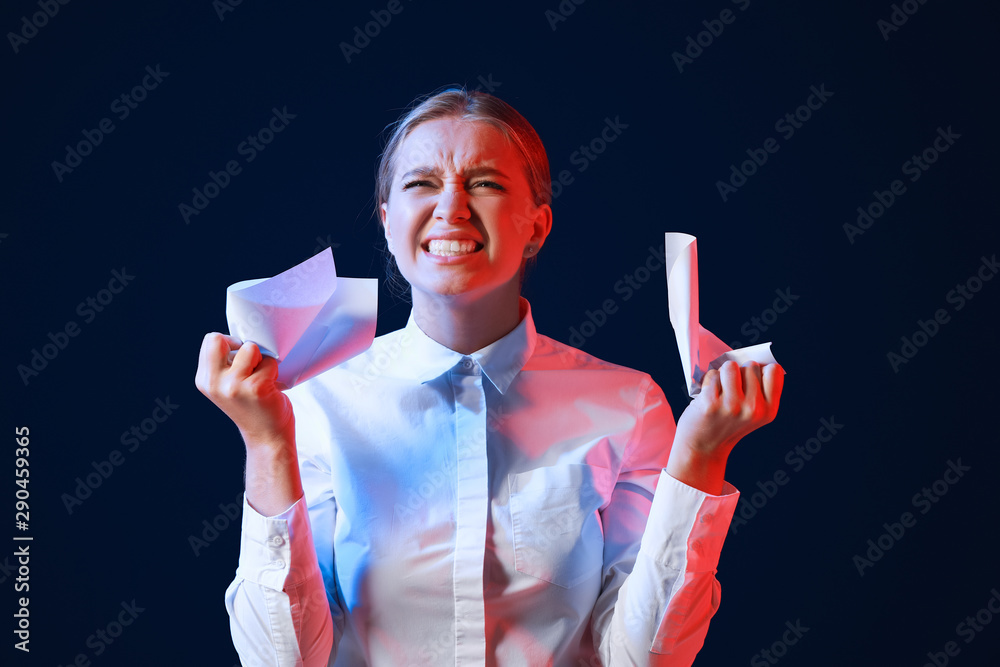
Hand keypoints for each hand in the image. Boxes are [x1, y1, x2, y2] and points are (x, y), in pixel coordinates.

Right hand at [194, 333, 294, 449]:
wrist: (267, 438)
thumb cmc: (253, 406)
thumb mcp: (227, 386)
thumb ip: (225, 364)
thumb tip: (239, 336)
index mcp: (204, 380)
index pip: (210, 340)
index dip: (231, 344)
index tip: (240, 361)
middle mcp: (214, 383)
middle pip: (219, 339)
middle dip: (240, 345)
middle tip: (250, 365)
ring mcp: (233, 386)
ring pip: (250, 348)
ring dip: (262, 360)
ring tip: (261, 378)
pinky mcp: (255, 388)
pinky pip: (269, 362)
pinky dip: (274, 371)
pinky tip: (270, 388)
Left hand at [668, 360, 783, 493]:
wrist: (702, 448)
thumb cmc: (726, 423)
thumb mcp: (752, 412)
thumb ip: (758, 389)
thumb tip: (753, 355)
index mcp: (769, 410)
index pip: (774, 370)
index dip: (760, 370)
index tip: (749, 381)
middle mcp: (754, 409)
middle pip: (750, 365)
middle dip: (739, 373)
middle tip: (730, 392)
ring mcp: (732, 406)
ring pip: (730, 366)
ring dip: (722, 374)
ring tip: (719, 392)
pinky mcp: (711, 404)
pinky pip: (712, 374)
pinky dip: (708, 381)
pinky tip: (707, 397)